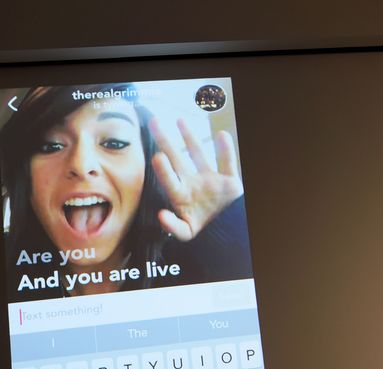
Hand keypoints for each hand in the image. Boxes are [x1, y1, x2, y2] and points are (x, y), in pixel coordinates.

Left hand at [149, 117, 243, 240]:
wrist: (228, 232)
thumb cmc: (205, 233)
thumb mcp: (187, 232)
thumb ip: (174, 227)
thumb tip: (161, 215)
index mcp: (182, 195)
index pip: (170, 179)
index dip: (164, 170)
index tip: (157, 156)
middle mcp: (193, 183)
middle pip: (177, 158)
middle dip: (165, 141)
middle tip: (153, 122)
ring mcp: (210, 180)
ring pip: (199, 154)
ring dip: (190, 137)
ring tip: (180, 120)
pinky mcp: (229, 180)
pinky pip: (227, 162)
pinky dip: (226, 149)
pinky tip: (222, 134)